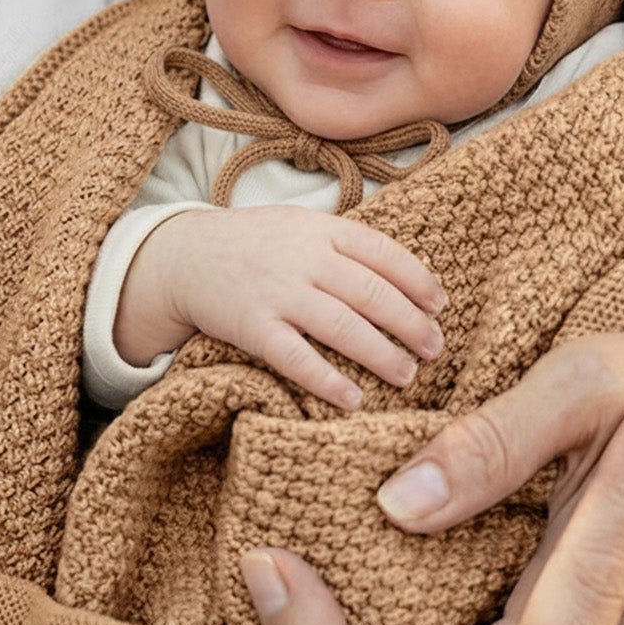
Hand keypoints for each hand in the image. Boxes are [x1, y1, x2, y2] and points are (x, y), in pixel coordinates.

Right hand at [114, 205, 445, 409]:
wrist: (184, 255)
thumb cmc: (255, 244)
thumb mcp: (302, 226)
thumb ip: (346, 245)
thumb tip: (408, 279)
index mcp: (322, 230)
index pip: (384, 254)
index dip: (418, 282)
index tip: (439, 306)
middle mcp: (304, 259)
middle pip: (373, 294)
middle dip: (411, 324)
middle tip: (434, 347)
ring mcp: (278, 293)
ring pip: (343, 327)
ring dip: (382, 354)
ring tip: (407, 374)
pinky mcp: (253, 326)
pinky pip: (297, 358)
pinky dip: (327, 381)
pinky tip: (352, 399)